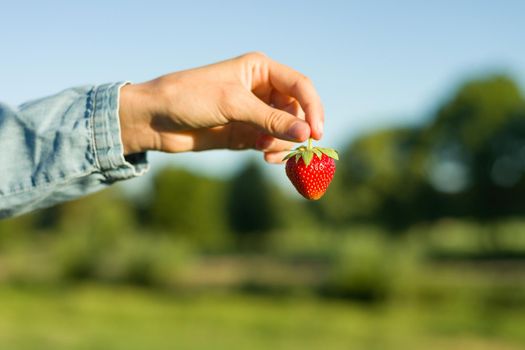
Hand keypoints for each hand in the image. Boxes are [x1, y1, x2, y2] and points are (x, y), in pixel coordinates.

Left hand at [119, 52, 323, 162]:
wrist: (155, 119)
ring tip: (265, 152)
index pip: (300, 86)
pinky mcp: (245, 133)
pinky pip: (271, 143)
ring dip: (282, 143)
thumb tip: (306, 134)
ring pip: (285, 130)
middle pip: (296, 111)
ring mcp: (253, 113)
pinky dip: (273, 151)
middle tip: (288, 148)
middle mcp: (261, 90)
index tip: (317, 134)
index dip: (313, 108)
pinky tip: (265, 157)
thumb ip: (270, 119)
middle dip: (295, 130)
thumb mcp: (233, 104)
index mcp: (260, 70)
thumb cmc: (190, 98)